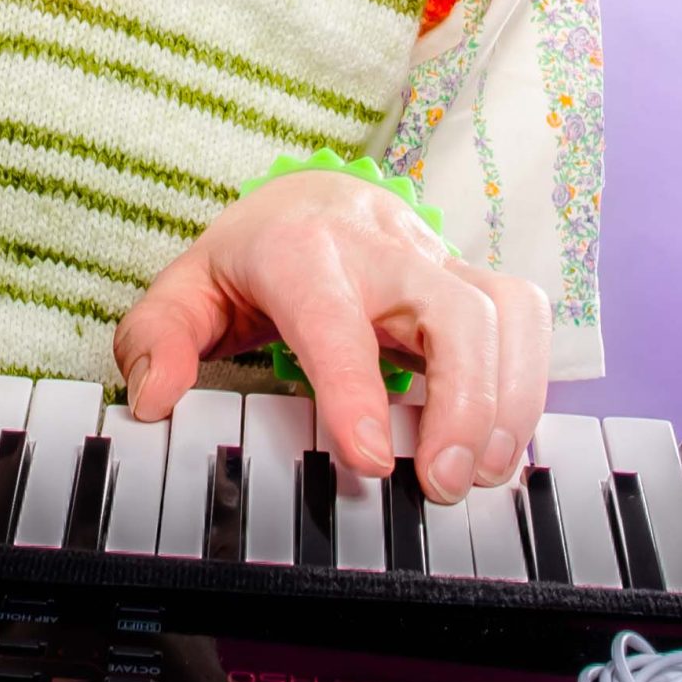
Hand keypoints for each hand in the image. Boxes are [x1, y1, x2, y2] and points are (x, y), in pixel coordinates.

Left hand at [111, 166, 549, 504]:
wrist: (307, 198)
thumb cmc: (250, 258)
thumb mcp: (184, 289)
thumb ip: (157, 339)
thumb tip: (154, 400)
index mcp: (298, 250)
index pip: (335, 316)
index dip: (357, 387)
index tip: (369, 461)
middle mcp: (377, 248)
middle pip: (450, 306)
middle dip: (463, 401)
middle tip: (443, 484)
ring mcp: (434, 259)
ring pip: (504, 308)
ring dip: (507, 398)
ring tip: (480, 472)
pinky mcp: (470, 278)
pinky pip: (524, 317)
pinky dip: (527, 382)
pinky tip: (496, 440)